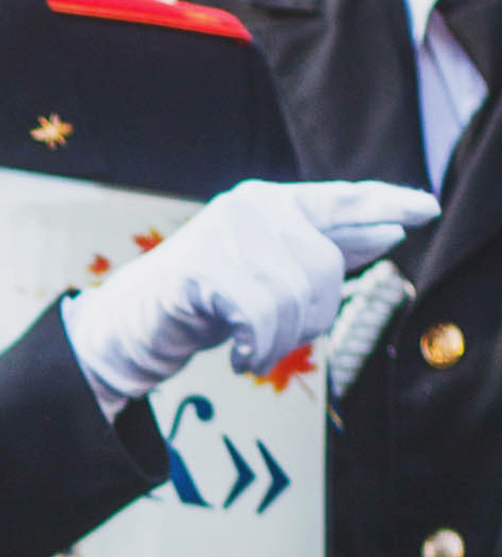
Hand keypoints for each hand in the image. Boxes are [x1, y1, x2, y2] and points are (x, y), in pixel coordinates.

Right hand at [63, 176, 438, 402]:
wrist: (132, 326)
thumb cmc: (203, 302)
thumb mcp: (268, 274)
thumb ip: (320, 253)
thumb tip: (388, 235)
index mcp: (272, 203)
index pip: (341, 200)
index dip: (384, 203)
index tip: (425, 211)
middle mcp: (253, 206)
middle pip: (324, 268)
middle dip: (309, 319)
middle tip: (276, 343)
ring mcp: (227, 232)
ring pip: (295, 297)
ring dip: (278, 342)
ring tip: (251, 351)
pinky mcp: (204, 267)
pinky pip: (260, 317)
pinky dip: (254, 349)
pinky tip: (237, 357)